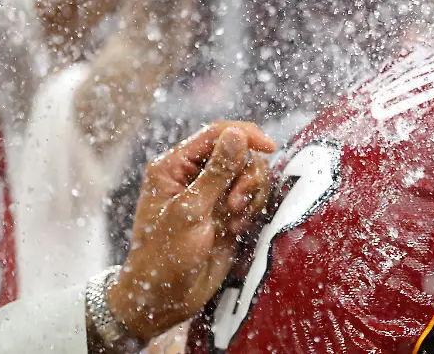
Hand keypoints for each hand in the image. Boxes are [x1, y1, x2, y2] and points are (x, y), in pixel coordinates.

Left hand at [107, 121, 277, 339]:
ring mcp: (212, 194)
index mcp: (174, 166)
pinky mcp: (227, 212)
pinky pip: (252, 196)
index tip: (269, 146)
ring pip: (249, 174)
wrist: (165, 299)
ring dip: (251, 194)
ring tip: (236, 220)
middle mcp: (194, 175)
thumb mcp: (190, 212)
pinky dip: (252, 208)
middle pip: (239, 152)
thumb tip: (237, 133)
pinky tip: (237, 228)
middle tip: (236, 204)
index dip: (245, 135)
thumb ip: (217, 172)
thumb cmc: (164, 257)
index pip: (216, 134)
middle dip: (246, 175)